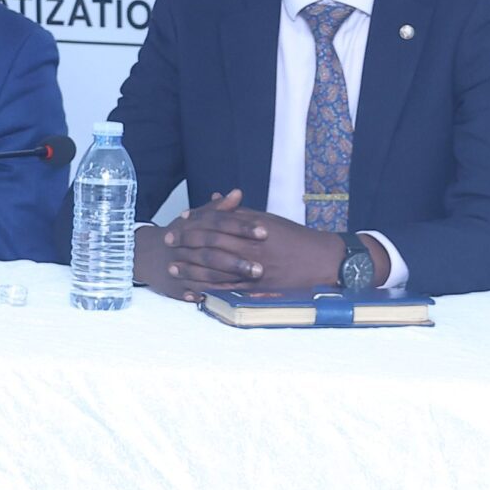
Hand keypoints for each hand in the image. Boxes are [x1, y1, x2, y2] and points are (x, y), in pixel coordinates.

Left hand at [165, 195, 359, 292]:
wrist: (321, 260)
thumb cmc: (295, 238)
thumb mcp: (268, 219)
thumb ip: (242, 212)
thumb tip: (220, 200)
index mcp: (252, 228)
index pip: (216, 222)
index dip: (194, 222)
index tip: (178, 222)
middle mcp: (250, 248)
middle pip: (210, 244)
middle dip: (186, 243)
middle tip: (167, 242)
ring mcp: (253, 269)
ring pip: (215, 268)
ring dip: (191, 268)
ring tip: (173, 267)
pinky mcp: (257, 288)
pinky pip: (228, 288)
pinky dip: (209, 288)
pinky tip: (194, 288)